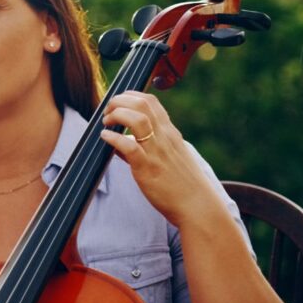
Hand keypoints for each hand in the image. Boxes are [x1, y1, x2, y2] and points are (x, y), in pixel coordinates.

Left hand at [98, 91, 221, 226]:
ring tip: (106, 123)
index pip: (150, 101)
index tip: (117, 104)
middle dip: (119, 101)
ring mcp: (156, 151)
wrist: (197, 206)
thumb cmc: (180, 184)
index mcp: (169, 133)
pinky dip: (114, 138)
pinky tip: (105, 137)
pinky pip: (129, 146)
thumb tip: (119, 142)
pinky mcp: (148, 168)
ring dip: (116, 115)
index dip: (129, 96)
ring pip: (137, 118)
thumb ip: (143, 147)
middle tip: (108, 112)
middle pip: (142, 103)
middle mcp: (164, 137)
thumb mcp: (166, 158)